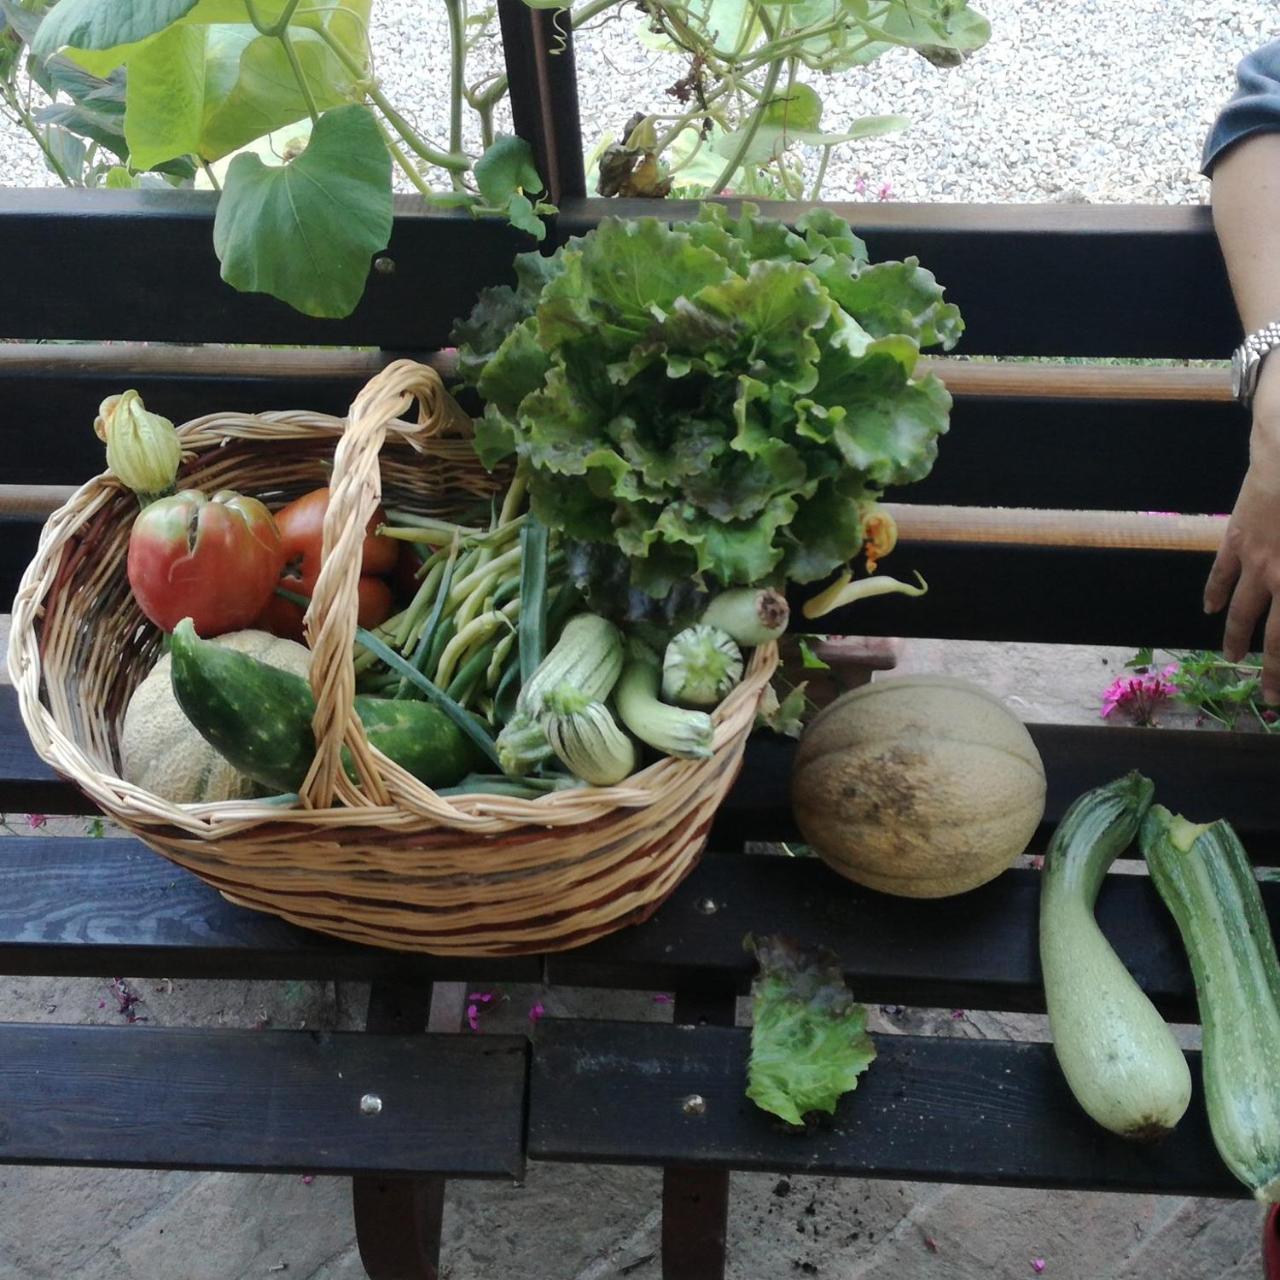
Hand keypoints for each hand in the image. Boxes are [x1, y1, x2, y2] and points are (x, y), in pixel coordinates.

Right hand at [1204, 360, 1279, 703]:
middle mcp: (1278, 576)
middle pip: (1273, 634)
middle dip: (1272, 669)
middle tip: (1269, 697)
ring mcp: (1255, 558)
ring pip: (1242, 608)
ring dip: (1238, 636)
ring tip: (1234, 658)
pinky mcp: (1238, 536)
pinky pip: (1222, 571)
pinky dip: (1215, 591)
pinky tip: (1210, 607)